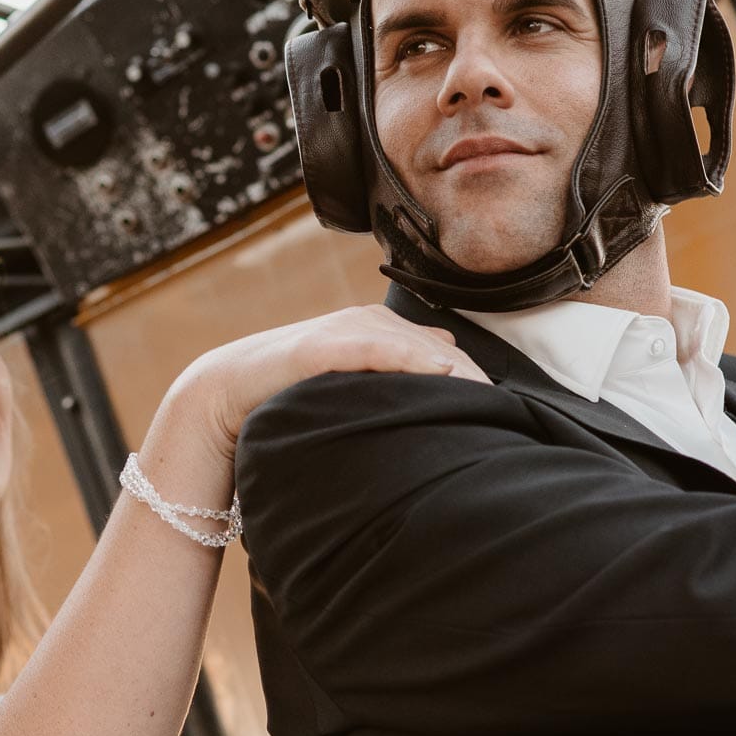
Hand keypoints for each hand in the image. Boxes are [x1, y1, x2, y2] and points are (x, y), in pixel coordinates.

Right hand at [182, 305, 488, 450]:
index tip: (505, 410)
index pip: (444, 350)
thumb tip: (446, 364)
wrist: (228, 391)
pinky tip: (437, 372)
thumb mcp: (351, 381)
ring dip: (452, 370)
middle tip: (507, 414)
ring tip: (484, 399)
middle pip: (438, 348)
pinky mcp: (323, 346)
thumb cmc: (291, 391)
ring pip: (415, 346)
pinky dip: (410, 359)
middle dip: (472, 378)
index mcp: (381, 329)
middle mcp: (369, 321)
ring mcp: (346, 330)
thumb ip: (392, 368)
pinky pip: (376, 350)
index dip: (474, 377)